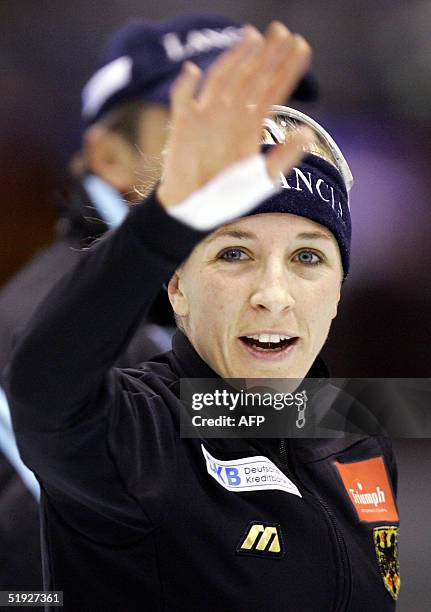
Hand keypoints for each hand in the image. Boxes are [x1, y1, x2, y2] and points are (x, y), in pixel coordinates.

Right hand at [158, 22, 314, 208]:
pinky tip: (193, 71)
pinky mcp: (183, 125)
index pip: (272, 90)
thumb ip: (284, 157)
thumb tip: (309, 133)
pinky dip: (185, 86)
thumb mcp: (262, 179)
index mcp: (250, 125)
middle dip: (266, 55)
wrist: (195, 210)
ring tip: (251, 38)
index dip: (287, 69)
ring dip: (235, 60)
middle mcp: (230, 114)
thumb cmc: (227, 196)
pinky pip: (182, 99)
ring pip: (222, 79)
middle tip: (282, 31)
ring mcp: (206, 116)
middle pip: (250, 78)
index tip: (303, 46)